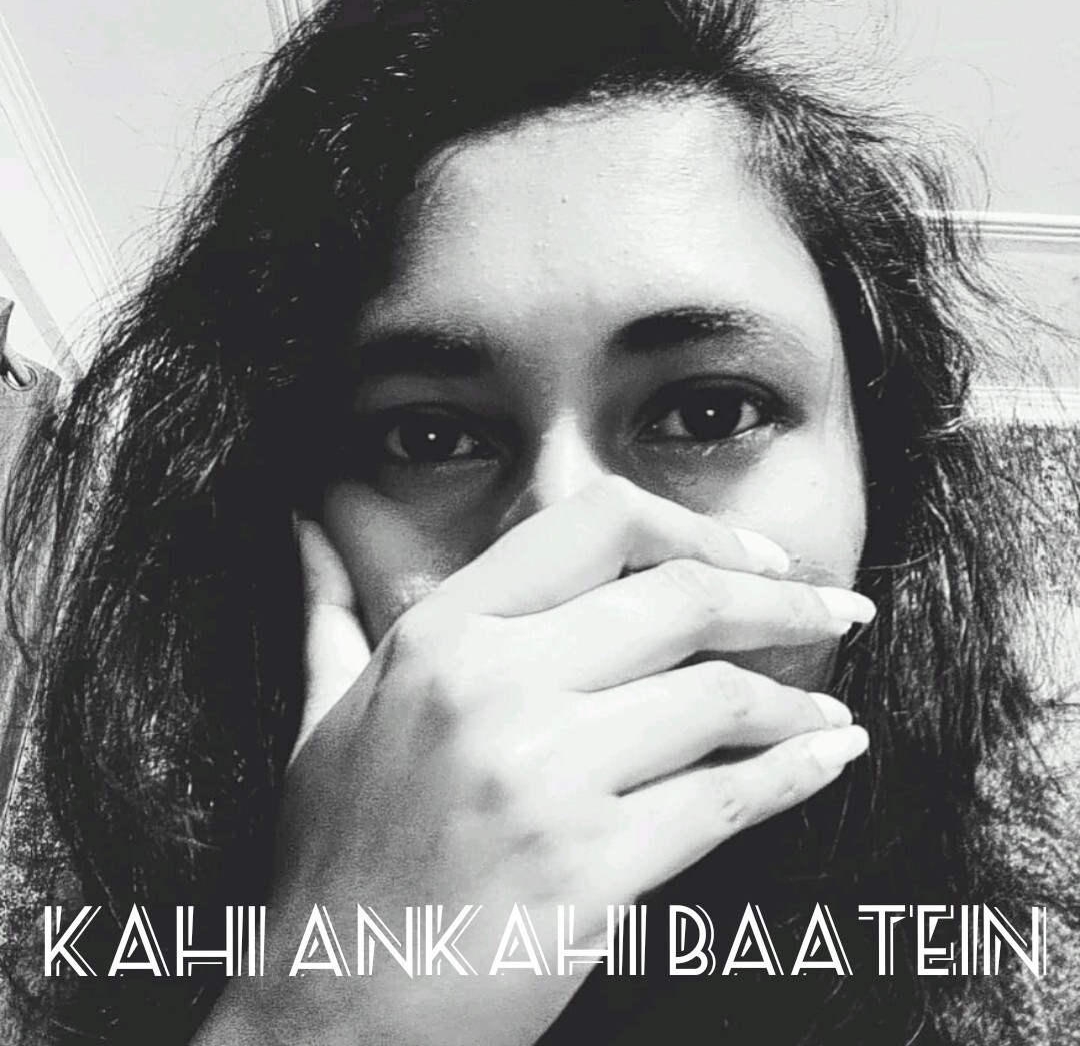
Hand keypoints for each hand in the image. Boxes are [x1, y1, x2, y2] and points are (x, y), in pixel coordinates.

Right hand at [201, 476, 870, 1045]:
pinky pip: (728, 798)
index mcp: (439, 634)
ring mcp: (546, 777)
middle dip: (779, 601)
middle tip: (837, 610)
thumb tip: (309, 522)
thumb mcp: (319, 712)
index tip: (754, 556)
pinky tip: (833, 756)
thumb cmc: (333, 856)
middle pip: (680, 601)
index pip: (596, 526)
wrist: (331, 1014)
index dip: (694, 529)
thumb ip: (329, 605)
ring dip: (798, 699)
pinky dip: (798, 772)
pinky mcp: (593, 870)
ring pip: (718, 698)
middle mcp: (494, 686)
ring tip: (831, 707)